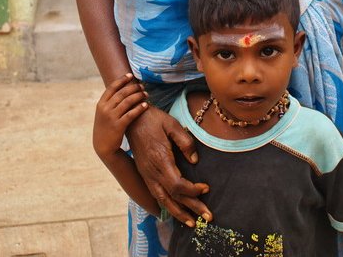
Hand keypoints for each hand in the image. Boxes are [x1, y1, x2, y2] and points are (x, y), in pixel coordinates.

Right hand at [93, 73, 148, 158]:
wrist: (102, 146)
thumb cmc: (106, 126)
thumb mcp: (103, 113)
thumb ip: (110, 102)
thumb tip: (122, 88)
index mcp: (100, 104)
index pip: (112, 87)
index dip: (122, 79)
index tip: (131, 75)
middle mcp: (105, 109)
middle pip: (122, 93)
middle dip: (134, 87)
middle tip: (142, 86)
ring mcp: (111, 117)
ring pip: (128, 101)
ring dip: (138, 95)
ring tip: (146, 94)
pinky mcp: (118, 126)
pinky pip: (131, 114)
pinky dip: (139, 108)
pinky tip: (146, 105)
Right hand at [127, 105, 211, 227]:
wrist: (133, 119)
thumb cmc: (154, 119)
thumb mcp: (172, 124)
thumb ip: (185, 141)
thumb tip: (195, 161)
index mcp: (160, 160)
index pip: (177, 185)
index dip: (193, 190)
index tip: (206, 188)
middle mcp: (152, 172)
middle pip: (173, 197)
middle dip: (191, 208)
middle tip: (209, 217)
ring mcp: (147, 175)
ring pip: (163, 201)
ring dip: (178, 213)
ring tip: (192, 223)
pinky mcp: (145, 175)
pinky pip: (156, 196)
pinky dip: (167, 206)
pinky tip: (175, 211)